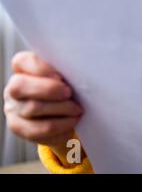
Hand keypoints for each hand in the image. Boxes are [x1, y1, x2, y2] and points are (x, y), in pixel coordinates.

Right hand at [3, 51, 83, 165]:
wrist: (69, 114)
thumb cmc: (70, 88)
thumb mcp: (68, 76)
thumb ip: (65, 70)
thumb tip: (78, 70)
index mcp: (23, 68)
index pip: (21, 61)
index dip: (40, 68)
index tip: (60, 76)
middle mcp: (13, 87)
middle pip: (20, 86)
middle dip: (49, 90)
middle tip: (69, 93)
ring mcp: (13, 108)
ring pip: (32, 108)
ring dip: (61, 109)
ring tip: (77, 109)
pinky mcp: (19, 128)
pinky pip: (37, 129)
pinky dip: (60, 125)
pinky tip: (72, 121)